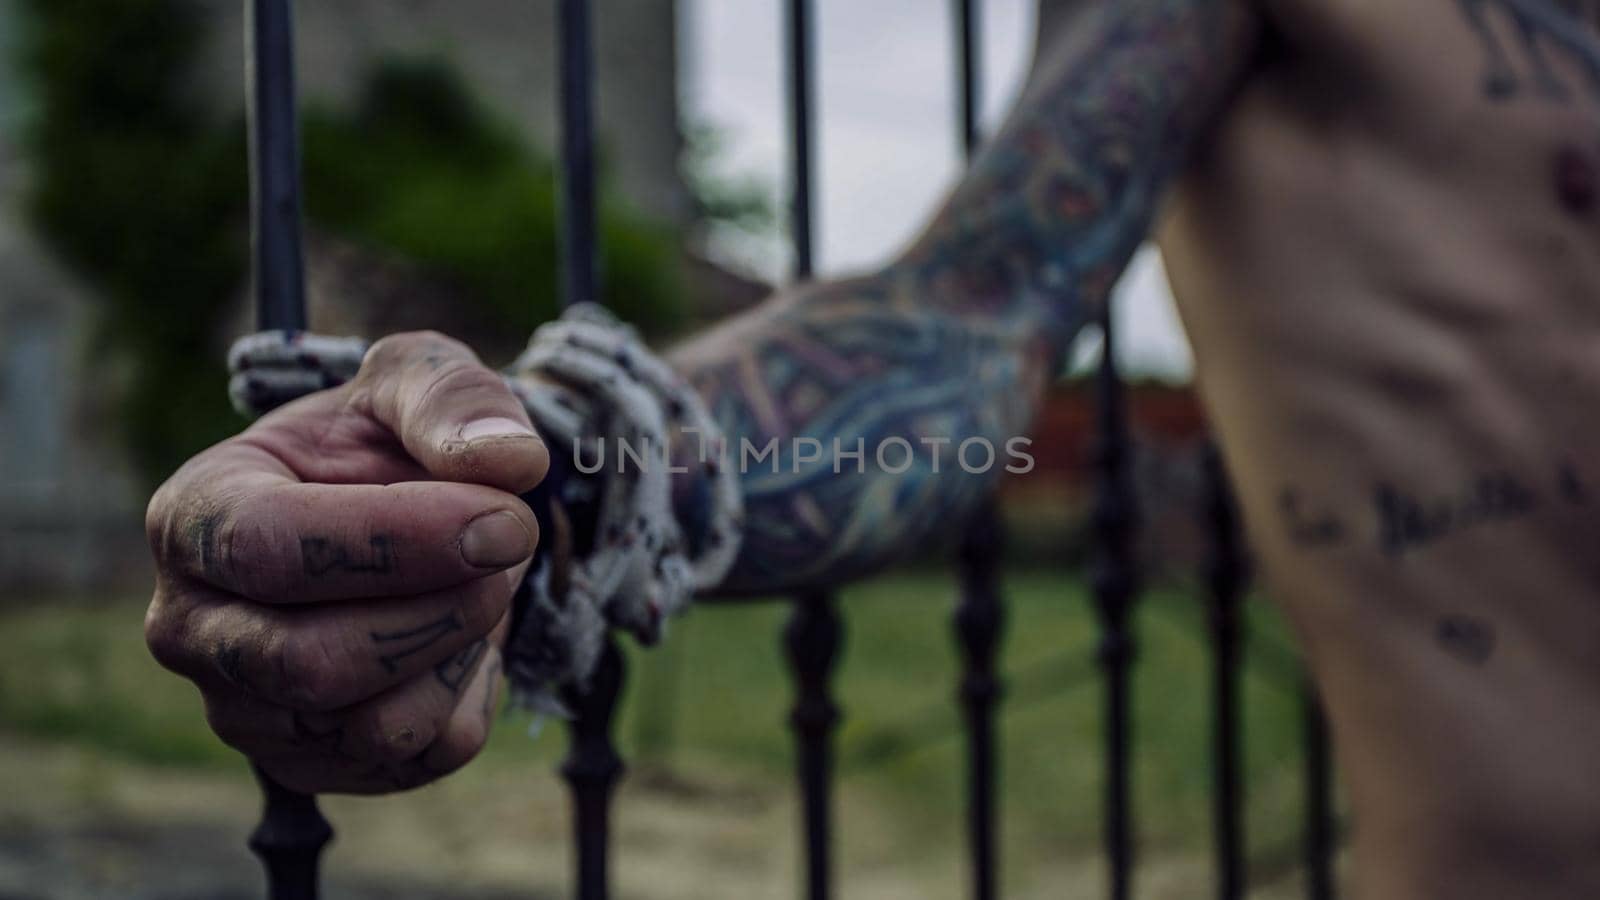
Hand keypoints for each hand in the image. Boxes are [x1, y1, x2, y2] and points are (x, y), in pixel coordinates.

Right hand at [144, 332, 548, 793]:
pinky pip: (418, 756)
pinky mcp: (313, 763)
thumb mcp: (416, 379)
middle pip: (312, 662)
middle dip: (442, 608)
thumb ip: (454, 399)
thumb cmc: (386, 438)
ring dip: (462, 648)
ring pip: (373, 726)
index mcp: (194, 516)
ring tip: (482, 582)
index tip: (506, 517)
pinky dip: (471, 693)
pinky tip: (463, 635)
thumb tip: (510, 460)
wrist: (406, 510)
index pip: (267, 549)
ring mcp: (246, 710)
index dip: (396, 541)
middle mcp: (192, 628)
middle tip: (512, 545)